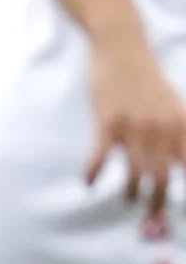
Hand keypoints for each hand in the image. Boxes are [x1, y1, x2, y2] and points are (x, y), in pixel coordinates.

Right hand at [86, 34, 185, 215]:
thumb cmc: (146, 76)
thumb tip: (181, 161)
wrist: (122, 46)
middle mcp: (160, 128)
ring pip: (135, 171)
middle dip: (158, 201)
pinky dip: (93, 172)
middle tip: (153, 217)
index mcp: (180, 124)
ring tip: (127, 200)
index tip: (183, 209)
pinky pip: (100, 156)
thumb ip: (179, 131)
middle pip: (163, 176)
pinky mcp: (107, 121)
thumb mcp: (173, 103)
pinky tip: (88, 183)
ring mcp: (133, 126)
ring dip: (131, 191)